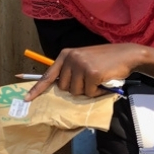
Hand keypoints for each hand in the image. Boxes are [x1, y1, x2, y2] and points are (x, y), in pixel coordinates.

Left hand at [25, 44, 144, 100]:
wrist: (126, 54)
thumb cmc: (104, 60)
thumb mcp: (83, 60)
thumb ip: (70, 70)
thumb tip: (58, 87)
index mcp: (65, 55)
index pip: (48, 75)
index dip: (37, 89)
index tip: (27, 98)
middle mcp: (71, 58)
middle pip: (63, 88)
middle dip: (76, 89)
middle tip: (88, 80)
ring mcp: (81, 65)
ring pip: (76, 92)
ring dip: (88, 90)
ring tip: (97, 79)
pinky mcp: (92, 73)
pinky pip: (89, 93)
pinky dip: (97, 91)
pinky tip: (103, 81)